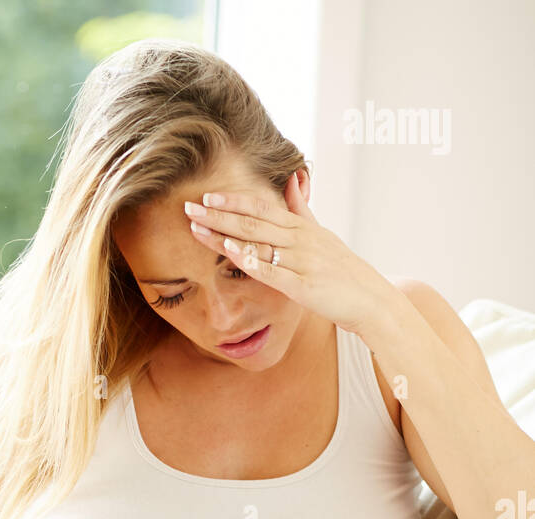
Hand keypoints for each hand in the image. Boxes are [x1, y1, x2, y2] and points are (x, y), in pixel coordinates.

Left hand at [184, 172, 392, 337]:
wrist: (369, 299)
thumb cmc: (342, 269)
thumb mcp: (321, 233)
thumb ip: (302, 208)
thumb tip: (292, 179)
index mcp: (301, 227)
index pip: (261, 208)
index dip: (233, 201)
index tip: (207, 196)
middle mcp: (299, 239)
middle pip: (253, 222)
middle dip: (218, 214)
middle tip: (188, 207)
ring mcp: (301, 262)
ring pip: (258, 243)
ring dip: (225, 235)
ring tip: (197, 228)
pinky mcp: (303, 286)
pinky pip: (273, 272)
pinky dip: (252, 262)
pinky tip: (232, 254)